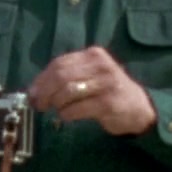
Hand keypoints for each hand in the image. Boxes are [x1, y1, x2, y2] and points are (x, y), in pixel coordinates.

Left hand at [29, 47, 156, 134]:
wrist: (139, 108)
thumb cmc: (109, 92)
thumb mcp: (91, 76)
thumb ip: (67, 77)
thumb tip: (34, 90)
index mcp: (93, 55)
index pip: (59, 63)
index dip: (41, 80)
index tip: (32, 93)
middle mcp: (101, 65)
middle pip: (61, 76)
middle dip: (44, 92)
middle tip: (38, 105)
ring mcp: (106, 84)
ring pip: (67, 91)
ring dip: (55, 103)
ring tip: (55, 110)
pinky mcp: (108, 103)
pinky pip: (77, 108)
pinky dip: (66, 114)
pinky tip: (67, 116)